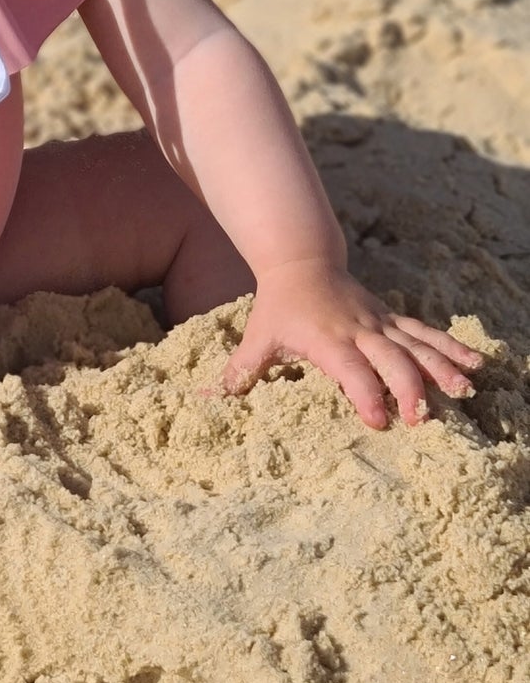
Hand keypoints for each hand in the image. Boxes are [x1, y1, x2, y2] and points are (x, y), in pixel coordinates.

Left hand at [218, 258, 482, 427]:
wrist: (301, 262)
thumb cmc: (278, 306)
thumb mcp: (258, 337)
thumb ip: (239, 371)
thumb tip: (207, 400)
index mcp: (327, 340)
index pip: (350, 370)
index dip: (364, 394)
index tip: (377, 420)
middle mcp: (359, 331)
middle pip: (391, 359)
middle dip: (407, 388)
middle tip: (419, 418)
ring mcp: (380, 324)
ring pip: (416, 345)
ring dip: (440, 368)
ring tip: (463, 391)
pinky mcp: (391, 319)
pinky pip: (425, 333)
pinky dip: (451, 348)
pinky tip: (475, 365)